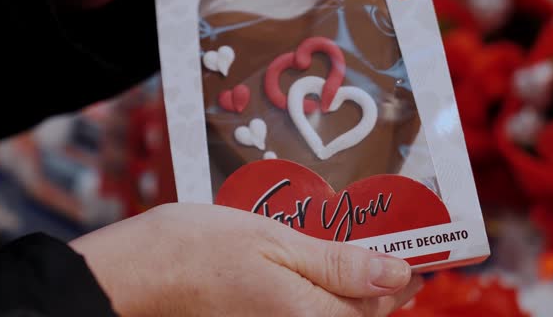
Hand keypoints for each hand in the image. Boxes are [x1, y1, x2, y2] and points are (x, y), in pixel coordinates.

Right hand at [70, 203, 422, 315]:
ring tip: (351, 248)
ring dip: (348, 283)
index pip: (379, 303)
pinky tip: (311, 261)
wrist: (134, 276)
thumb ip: (337, 264)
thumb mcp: (274, 241)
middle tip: (388, 243)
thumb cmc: (196, 250)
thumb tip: (395, 275)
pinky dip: (318, 289)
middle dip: (377, 281)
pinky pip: (304, 311)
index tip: (418, 253)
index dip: (403, 276)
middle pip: (358, 312)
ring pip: (331, 312)